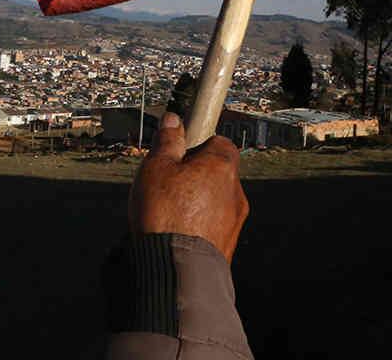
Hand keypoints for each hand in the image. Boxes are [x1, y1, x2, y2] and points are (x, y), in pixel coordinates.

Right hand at [129, 111, 248, 261]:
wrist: (178, 270)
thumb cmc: (166, 214)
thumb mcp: (156, 168)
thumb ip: (167, 142)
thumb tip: (173, 121)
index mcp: (222, 165)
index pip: (219, 141)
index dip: (197, 144)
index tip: (179, 151)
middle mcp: (235, 191)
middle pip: (216, 172)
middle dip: (194, 176)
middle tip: (167, 183)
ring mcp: (235, 221)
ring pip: (214, 201)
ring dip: (196, 203)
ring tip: (167, 213)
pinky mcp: (228, 245)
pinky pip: (212, 226)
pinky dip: (197, 225)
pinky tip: (175, 232)